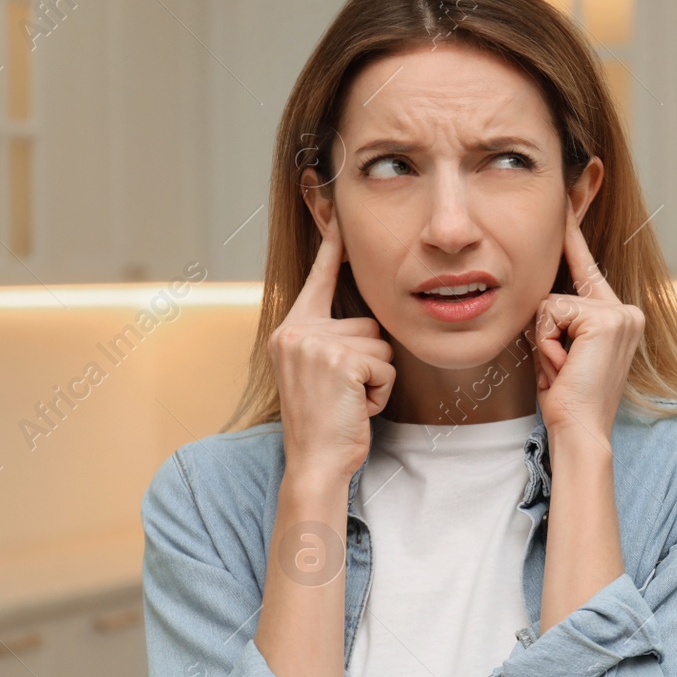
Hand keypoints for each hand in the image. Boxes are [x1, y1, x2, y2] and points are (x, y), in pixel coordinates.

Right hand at [270, 214, 395, 479]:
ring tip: (350, 402)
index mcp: (290, 329)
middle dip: (369, 361)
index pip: (317, 279)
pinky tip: (357, 408)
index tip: (339, 215)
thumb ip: (328, 340)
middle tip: (344, 394)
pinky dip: (381, 392)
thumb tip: (364, 321)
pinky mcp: (340, 361)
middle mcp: (297, 331)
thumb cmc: (323, 423)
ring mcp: (317, 344)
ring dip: (377, 378)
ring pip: (381, 345)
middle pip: (367, 323)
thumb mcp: (315, 373)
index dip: (332, 247)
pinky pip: (386, 366)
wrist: (314, 461)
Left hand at [532, 203, 644, 442]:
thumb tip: (543, 297)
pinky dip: (548, 344)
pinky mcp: (606, 319)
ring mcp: (620, 313)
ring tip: (563, 369)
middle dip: (546, 333)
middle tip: (562, 369)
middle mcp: (626, 310)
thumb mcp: (562, 350)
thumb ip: (560, 319)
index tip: (569, 191)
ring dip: (545, 342)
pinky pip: (551, 313)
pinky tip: (565, 367)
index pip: (586, 266)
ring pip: (551, 303)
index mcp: (618, 316)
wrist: (580, 429)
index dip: (572, 232)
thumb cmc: (567, 398)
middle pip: (557, 292)